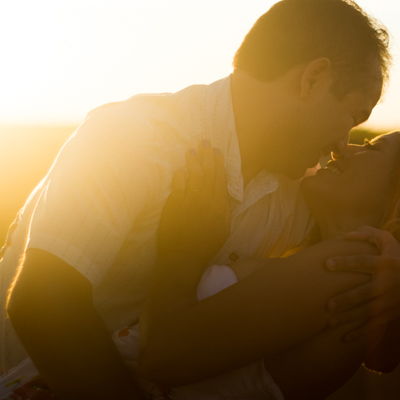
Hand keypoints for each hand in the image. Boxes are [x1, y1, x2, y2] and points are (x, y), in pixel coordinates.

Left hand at [158, 140, 230, 264]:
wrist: (184, 257)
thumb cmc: (205, 246)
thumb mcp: (223, 230)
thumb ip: (225, 211)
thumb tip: (225, 196)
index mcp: (219, 206)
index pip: (220, 179)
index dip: (219, 163)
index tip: (218, 151)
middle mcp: (205, 200)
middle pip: (208, 173)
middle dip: (207, 156)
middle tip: (205, 142)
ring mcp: (189, 202)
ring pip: (193, 176)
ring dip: (193, 162)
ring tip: (192, 150)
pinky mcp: (174, 205)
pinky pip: (178, 186)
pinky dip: (179, 176)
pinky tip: (180, 169)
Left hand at [323, 226, 399, 343]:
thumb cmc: (397, 257)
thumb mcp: (388, 241)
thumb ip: (368, 234)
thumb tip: (345, 236)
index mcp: (386, 263)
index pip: (362, 262)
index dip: (345, 262)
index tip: (327, 264)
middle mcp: (389, 282)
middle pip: (365, 292)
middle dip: (347, 299)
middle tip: (328, 305)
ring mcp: (391, 300)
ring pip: (368, 312)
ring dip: (349, 318)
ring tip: (330, 322)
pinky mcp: (391, 314)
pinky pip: (375, 325)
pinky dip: (360, 333)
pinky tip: (344, 338)